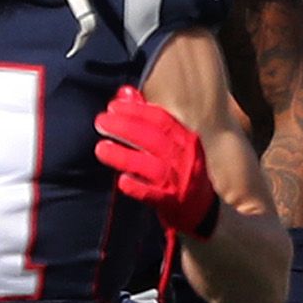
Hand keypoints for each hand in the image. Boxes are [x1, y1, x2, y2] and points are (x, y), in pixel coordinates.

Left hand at [95, 86, 215, 234]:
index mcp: (187, 140)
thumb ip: (147, 117)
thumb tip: (125, 92)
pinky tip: (121, 180)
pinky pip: (152, 194)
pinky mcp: (172, 203)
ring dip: (124, 155)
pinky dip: (136, 187)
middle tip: (100, 122)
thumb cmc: (181, 171)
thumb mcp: (171, 142)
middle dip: (125, 127)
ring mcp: (179, 181)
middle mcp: (186, 158)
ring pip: (150, 165)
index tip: (113, 106)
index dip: (136, 110)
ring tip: (101, 148)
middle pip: (154, 138)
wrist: (202, 211)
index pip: (161, 119)